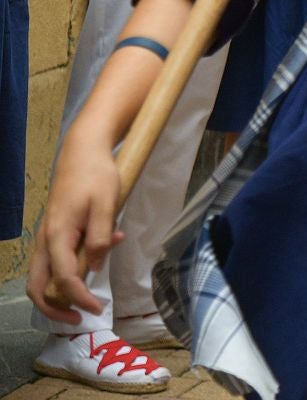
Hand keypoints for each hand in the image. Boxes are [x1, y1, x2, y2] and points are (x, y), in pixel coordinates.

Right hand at [28, 135, 121, 321]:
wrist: (83, 153)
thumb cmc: (96, 176)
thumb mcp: (106, 204)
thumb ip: (99, 237)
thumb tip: (94, 266)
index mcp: (57, 235)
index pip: (64, 278)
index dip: (79, 298)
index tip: (98, 310)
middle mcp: (45, 241)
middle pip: (37, 286)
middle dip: (54, 308)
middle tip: (79, 317)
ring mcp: (45, 238)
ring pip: (40, 277)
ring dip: (55, 295)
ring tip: (80, 304)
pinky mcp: (52, 234)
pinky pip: (49, 264)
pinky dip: (61, 277)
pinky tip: (89, 269)